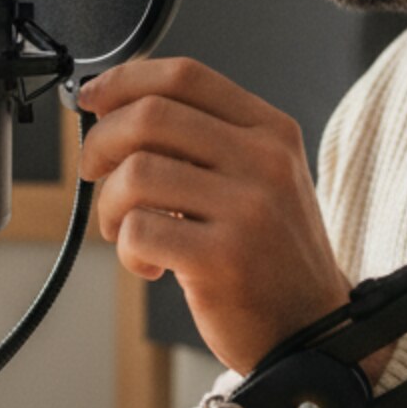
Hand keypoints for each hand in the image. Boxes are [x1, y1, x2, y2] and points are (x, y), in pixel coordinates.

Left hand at [79, 57, 350, 374]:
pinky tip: (149, 264)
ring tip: (124, 229)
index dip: (124, 80)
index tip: (93, 98)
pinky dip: (126, 248)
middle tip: (93, 169)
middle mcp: (264, 162)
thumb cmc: (268, 254)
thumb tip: (113, 110)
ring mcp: (247, 210)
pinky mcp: (223, 259)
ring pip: (135, 173)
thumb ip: (201, 140)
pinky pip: (138, 231)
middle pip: (150, 116)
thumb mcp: (257, 179)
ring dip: (109, 204)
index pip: (184, 75)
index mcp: (271, 131)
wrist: (314, 332)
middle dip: (101, 141)